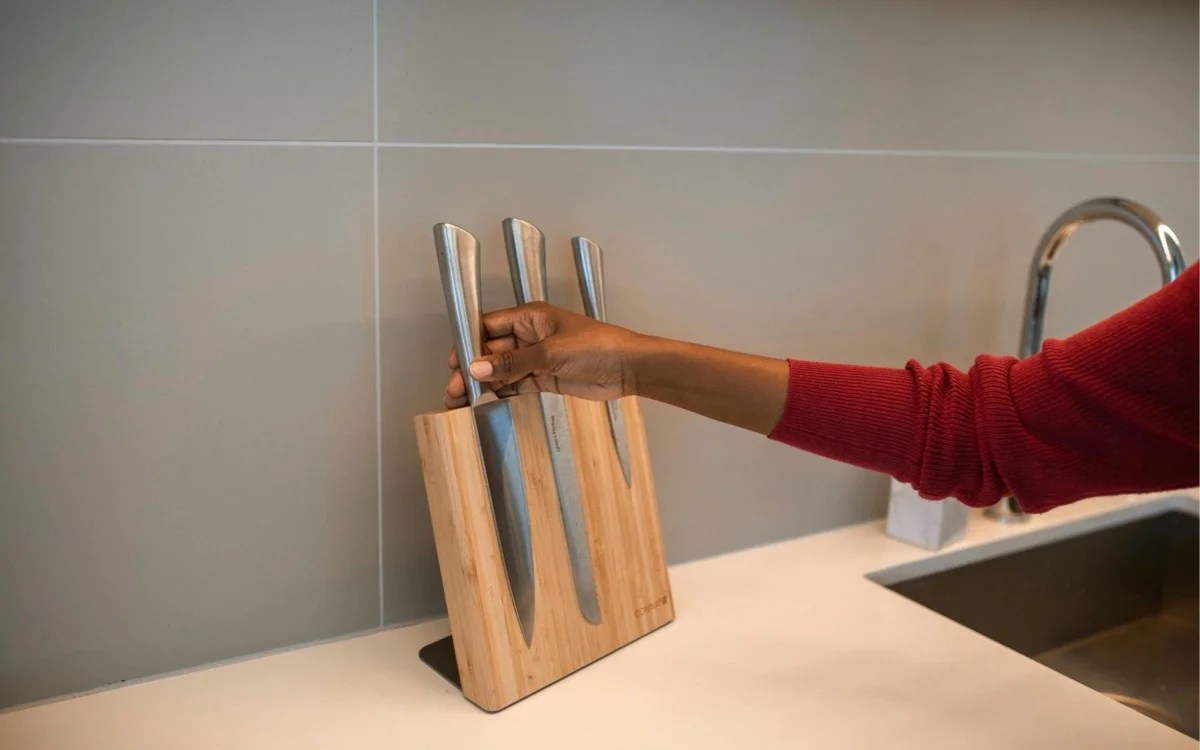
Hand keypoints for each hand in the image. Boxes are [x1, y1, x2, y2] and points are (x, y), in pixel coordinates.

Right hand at [444, 302, 642, 408]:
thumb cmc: (595, 348)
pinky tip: (482, 405)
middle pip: (491, 352)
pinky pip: (515, 385)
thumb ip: (513, 363)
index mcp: (530, 317)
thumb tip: (475, 368)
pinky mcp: (545, 379)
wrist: (629, 368)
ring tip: (459, 404)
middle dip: (471, 370)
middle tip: (453, 393)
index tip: (453, 364)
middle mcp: (529, 336)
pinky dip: (499, 394)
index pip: (488, 326)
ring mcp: (536, 359)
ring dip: (482, 385)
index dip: (469, 343)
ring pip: (501, 371)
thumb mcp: (551, 353)